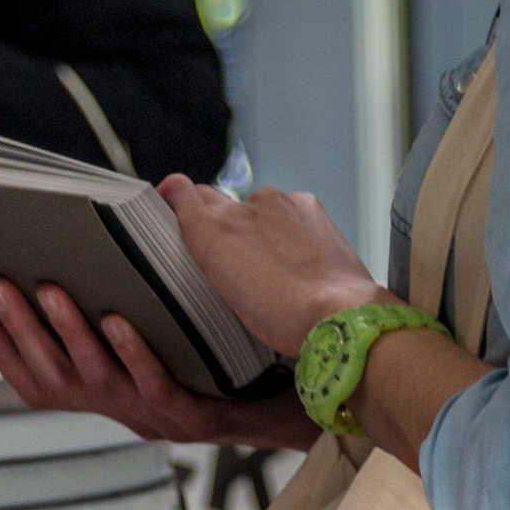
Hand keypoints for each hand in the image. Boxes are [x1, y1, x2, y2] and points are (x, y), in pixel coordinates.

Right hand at [0, 277, 319, 450]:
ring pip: (98, 383)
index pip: (35, 376)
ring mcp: (158, 418)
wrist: (306, 390)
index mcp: (109, 391)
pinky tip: (119, 321)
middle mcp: (124, 410)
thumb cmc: (231, 351)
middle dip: (19, 331)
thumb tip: (91, 236)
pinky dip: (133, 354)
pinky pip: (156, 387)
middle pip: (54, 379)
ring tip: (49, 291)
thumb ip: (128, 296)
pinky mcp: (198, 419)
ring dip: (68, 334)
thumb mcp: (168, 325)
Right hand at [157, 172, 386, 357]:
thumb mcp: (227, 298)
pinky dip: (288, 225)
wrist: (337, 312)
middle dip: (218, 218)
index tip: (171, 200)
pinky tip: (300, 253)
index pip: (180, 191)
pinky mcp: (306, 202)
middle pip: (214, 197)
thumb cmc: (282, 318)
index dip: (173, 194)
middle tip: (231, 249)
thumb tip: (220, 250)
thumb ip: (215, 260)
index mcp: (210, 232)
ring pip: (256, 206)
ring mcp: (275, 201)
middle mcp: (239, 207)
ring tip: (276, 261)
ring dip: (259, 225)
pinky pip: (287, 208)